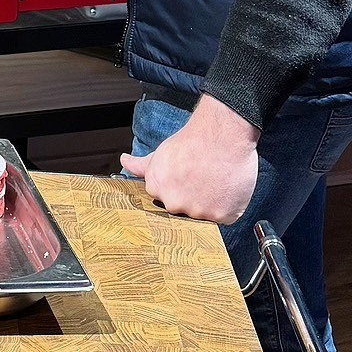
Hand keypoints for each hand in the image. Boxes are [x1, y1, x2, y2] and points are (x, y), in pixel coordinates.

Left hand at [121, 94, 260, 224]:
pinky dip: (227, 206)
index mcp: (157, 188)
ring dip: (210, 201)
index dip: (178, 188)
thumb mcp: (161, 153)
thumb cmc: (193, 141)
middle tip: (203, 178)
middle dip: (193, 197)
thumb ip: (141, 165)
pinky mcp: (221, 215)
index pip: (165, 199)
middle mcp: (174, 203)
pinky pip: (224, 216)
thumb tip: (124, 161)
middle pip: (183, 210)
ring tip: (215, 179)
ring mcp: (198, 211)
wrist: (222, 135)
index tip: (186, 179)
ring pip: (204, 215)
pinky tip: (226, 187)